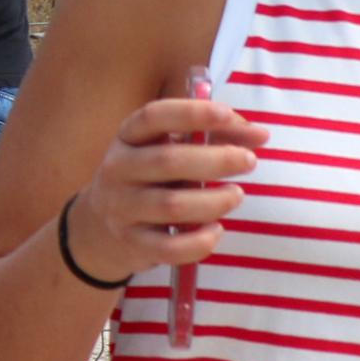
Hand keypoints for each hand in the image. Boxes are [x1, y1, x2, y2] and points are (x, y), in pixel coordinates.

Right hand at [66, 88, 265, 279]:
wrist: (100, 227)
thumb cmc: (150, 179)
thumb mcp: (168, 149)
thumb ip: (213, 137)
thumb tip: (260, 135)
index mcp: (127, 139)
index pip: (153, 117)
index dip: (190, 112)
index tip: (226, 113)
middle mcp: (118, 170)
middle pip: (167, 161)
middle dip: (216, 160)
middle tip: (249, 161)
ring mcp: (122, 208)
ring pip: (172, 206)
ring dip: (214, 201)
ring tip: (235, 196)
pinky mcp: (132, 244)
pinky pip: (170, 248)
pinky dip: (200, 242)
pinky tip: (215, 230)